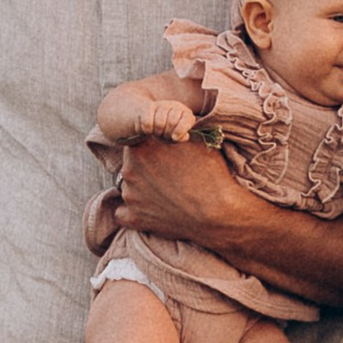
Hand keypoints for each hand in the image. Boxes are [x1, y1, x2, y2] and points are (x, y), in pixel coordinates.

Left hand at [109, 136, 262, 246]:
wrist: (219, 212)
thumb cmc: (210, 173)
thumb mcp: (196, 141)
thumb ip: (175, 130)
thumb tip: (172, 123)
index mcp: (141, 148)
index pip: (137, 141)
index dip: (151, 146)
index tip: (164, 154)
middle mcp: (129, 170)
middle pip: (132, 164)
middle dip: (145, 167)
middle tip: (168, 174)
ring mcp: (130, 196)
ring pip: (129, 187)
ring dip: (141, 189)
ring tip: (166, 193)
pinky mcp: (134, 218)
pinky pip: (123, 213)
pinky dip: (134, 211)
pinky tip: (151, 209)